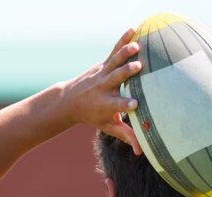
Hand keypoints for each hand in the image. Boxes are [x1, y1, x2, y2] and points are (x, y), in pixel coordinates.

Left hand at [61, 28, 142, 154]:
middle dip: (126, 73)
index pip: (117, 106)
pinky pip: (114, 50)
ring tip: (137, 47)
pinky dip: (123, 39)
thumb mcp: (108, 127)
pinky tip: (133, 29)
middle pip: (116, 79)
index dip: (126, 105)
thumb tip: (141, 152)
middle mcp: (104, 88)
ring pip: (115, 62)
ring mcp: (103, 74)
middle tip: (138, 67)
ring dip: (125, 54)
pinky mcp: (103, 63)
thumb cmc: (94, 116)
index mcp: (106, 105)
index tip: (135, 104)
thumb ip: (125, 136)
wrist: (70, 100)